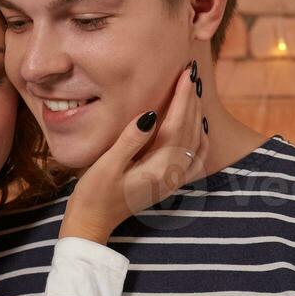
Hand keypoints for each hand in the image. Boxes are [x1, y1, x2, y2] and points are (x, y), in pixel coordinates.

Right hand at [61, 61, 207, 241]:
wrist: (93, 222)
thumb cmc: (94, 194)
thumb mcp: (107, 165)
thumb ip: (130, 140)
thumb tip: (150, 114)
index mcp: (159, 168)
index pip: (177, 125)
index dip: (182, 98)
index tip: (185, 74)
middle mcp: (172, 175)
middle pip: (190, 131)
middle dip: (191, 101)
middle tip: (190, 74)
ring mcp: (173, 181)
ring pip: (195, 142)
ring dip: (196, 116)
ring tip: (191, 92)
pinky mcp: (169, 184)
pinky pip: (195, 160)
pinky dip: (200, 140)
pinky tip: (199, 128)